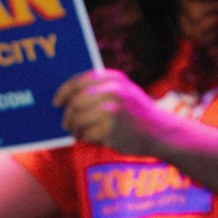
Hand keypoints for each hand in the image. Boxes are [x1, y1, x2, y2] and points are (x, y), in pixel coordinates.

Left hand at [54, 68, 173, 154]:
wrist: (161, 132)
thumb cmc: (136, 113)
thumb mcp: (123, 91)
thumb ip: (100, 88)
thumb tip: (67, 97)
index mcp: (114, 78)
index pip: (79, 81)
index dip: (64, 91)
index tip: (56, 101)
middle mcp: (113, 91)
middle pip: (75, 101)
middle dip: (67, 115)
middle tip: (66, 124)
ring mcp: (112, 109)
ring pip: (78, 118)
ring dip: (75, 129)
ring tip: (79, 133)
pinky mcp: (111, 128)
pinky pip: (88, 133)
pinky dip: (87, 138)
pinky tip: (93, 139)